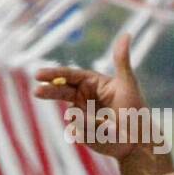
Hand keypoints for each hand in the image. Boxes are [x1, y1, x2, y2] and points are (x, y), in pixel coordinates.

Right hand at [35, 34, 147, 159]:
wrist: (136, 140)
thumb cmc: (135, 110)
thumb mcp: (127, 84)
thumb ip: (121, 60)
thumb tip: (126, 34)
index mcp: (91, 82)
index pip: (69, 75)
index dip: (54, 74)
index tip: (39, 74)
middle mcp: (82, 97)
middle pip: (61, 91)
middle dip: (48, 91)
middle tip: (37, 91)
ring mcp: (80, 114)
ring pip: (71, 115)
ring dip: (86, 120)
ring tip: (106, 125)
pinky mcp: (80, 131)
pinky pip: (75, 130)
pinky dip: (86, 132)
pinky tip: (102, 133)